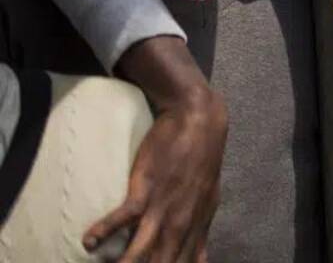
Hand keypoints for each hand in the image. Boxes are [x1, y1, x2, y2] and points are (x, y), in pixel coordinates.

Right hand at [89, 37, 227, 261]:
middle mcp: (180, 225)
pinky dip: (103, 231)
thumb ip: (200, 236)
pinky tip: (88, 243)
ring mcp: (163, 208)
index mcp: (195, 229)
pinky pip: (122, 216)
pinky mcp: (146, 189)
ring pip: (142, 251)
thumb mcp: (208, 203)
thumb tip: (199, 262)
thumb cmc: (201, 163)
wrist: (198, 120)